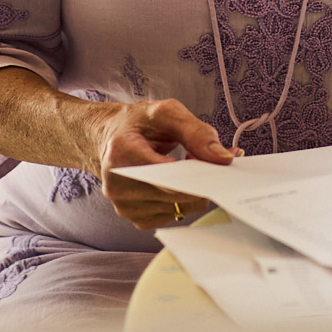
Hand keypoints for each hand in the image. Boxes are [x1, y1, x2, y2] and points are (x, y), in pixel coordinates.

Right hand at [85, 97, 234, 228]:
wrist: (107, 139)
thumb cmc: (136, 124)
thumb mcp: (165, 113)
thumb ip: (197, 132)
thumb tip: (223, 158)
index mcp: (121, 153)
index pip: (167, 175)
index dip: (197, 170)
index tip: (216, 161)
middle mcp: (118, 185)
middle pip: (177, 195)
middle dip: (199, 178)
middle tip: (200, 157)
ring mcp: (125, 206)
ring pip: (181, 208)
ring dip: (192, 189)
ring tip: (183, 166)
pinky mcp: (136, 218)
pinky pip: (175, 215)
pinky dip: (184, 200)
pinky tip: (177, 182)